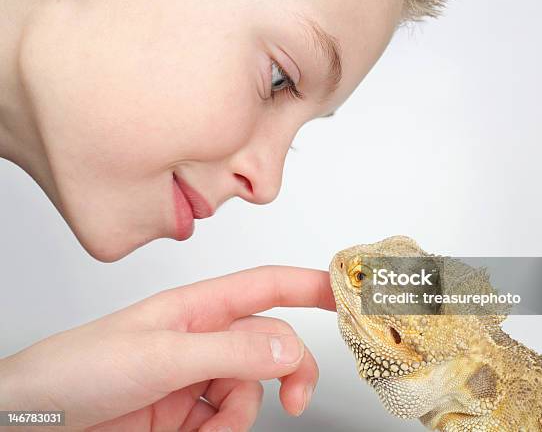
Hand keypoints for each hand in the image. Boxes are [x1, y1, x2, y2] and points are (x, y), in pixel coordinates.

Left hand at [0, 266, 334, 430]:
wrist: (34, 423)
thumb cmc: (76, 371)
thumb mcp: (159, 356)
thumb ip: (229, 351)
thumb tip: (288, 345)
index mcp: (196, 308)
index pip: (266, 287)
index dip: (309, 285)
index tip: (346, 293)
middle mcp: (202, 339)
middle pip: (271, 346)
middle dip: (288, 371)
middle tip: (297, 398)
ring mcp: (196, 378)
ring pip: (252, 391)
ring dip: (239, 414)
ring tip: (201, 424)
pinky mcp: (188, 414)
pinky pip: (230, 421)